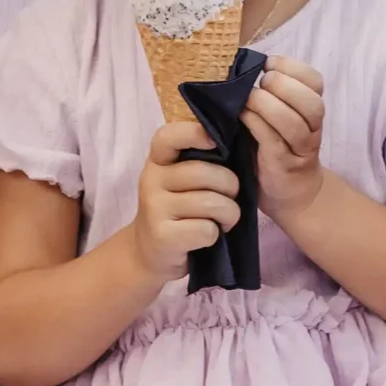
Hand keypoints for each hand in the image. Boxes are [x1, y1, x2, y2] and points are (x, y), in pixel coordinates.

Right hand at [132, 120, 239, 284]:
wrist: (150, 251)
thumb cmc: (177, 208)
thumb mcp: (179, 178)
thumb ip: (199, 159)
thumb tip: (236, 139)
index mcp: (158, 160)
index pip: (169, 136)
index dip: (194, 133)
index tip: (215, 143)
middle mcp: (151, 180)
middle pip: (204, 173)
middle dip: (231, 187)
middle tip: (230, 198)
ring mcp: (154, 208)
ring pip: (212, 203)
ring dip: (229, 214)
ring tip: (223, 219)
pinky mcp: (163, 236)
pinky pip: (207, 230)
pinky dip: (216, 235)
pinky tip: (207, 237)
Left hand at [243, 57, 324, 221]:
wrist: (293, 194)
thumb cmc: (279, 147)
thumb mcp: (279, 118)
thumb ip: (269, 95)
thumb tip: (237, 68)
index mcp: (311, 110)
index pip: (315, 81)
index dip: (293, 67)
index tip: (269, 64)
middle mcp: (312, 128)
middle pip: (311, 101)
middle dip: (283, 85)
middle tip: (262, 83)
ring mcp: (299, 150)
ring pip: (294, 123)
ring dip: (268, 104)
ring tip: (249, 98)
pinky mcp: (282, 166)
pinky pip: (272, 141)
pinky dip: (256, 124)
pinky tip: (241, 116)